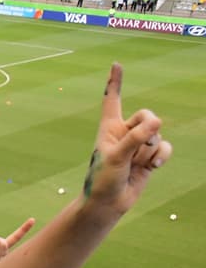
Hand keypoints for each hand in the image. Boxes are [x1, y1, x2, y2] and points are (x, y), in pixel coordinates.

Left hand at [83, 63, 172, 214]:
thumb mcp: (116, 156)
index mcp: (109, 127)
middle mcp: (124, 132)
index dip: (115, 82)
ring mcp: (138, 144)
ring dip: (149, 151)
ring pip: (157, 135)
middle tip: (138, 146)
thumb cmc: (103, 179)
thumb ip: (136, 137)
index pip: (112, 99)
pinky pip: (165, 148)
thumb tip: (157, 122)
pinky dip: (160, 157)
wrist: (109, 202)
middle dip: (148, 129)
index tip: (116, 64)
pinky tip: (151, 167)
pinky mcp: (149, 156)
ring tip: (135, 164)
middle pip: (147, 116)